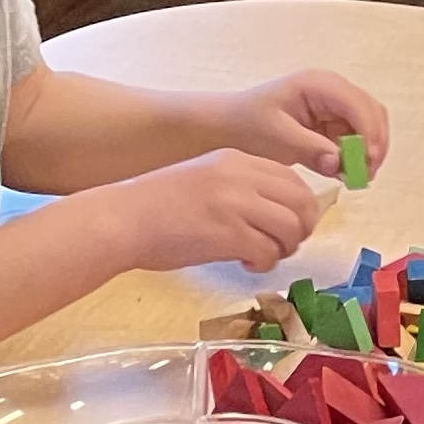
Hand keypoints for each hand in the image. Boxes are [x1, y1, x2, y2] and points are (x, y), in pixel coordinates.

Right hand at [117, 150, 324, 272]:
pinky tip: (246, 264)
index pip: (293, 180)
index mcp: (236, 159)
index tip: (286, 226)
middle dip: (300, 229)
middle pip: (301, 202)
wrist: (121, 220)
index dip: (298, 207)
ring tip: (262, 255)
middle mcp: (241, 175)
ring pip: (291, 227)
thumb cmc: (156, 206)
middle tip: (282, 245)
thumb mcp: (204, 179)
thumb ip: (240, 187)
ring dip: (284, 248)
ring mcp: (236, 203)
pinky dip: (265, 263)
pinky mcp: (228, 234)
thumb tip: (274, 213)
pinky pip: (269, 251)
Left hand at [209, 68, 391, 174]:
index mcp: (318, 84)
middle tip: (366, 174)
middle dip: (374, 142)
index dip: (368, 132)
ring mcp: (334, 104)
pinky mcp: (332, 120)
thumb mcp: (277, 138)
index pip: (356, 103)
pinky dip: (356, 153)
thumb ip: (310, 148)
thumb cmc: (249, 125)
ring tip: (358, 176)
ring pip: (368, 124)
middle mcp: (332, 89)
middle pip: (370, 111)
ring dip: (368, 149)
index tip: (367, 161)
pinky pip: (355, 136)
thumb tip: (340, 161)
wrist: (230, 126)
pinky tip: (348, 171)